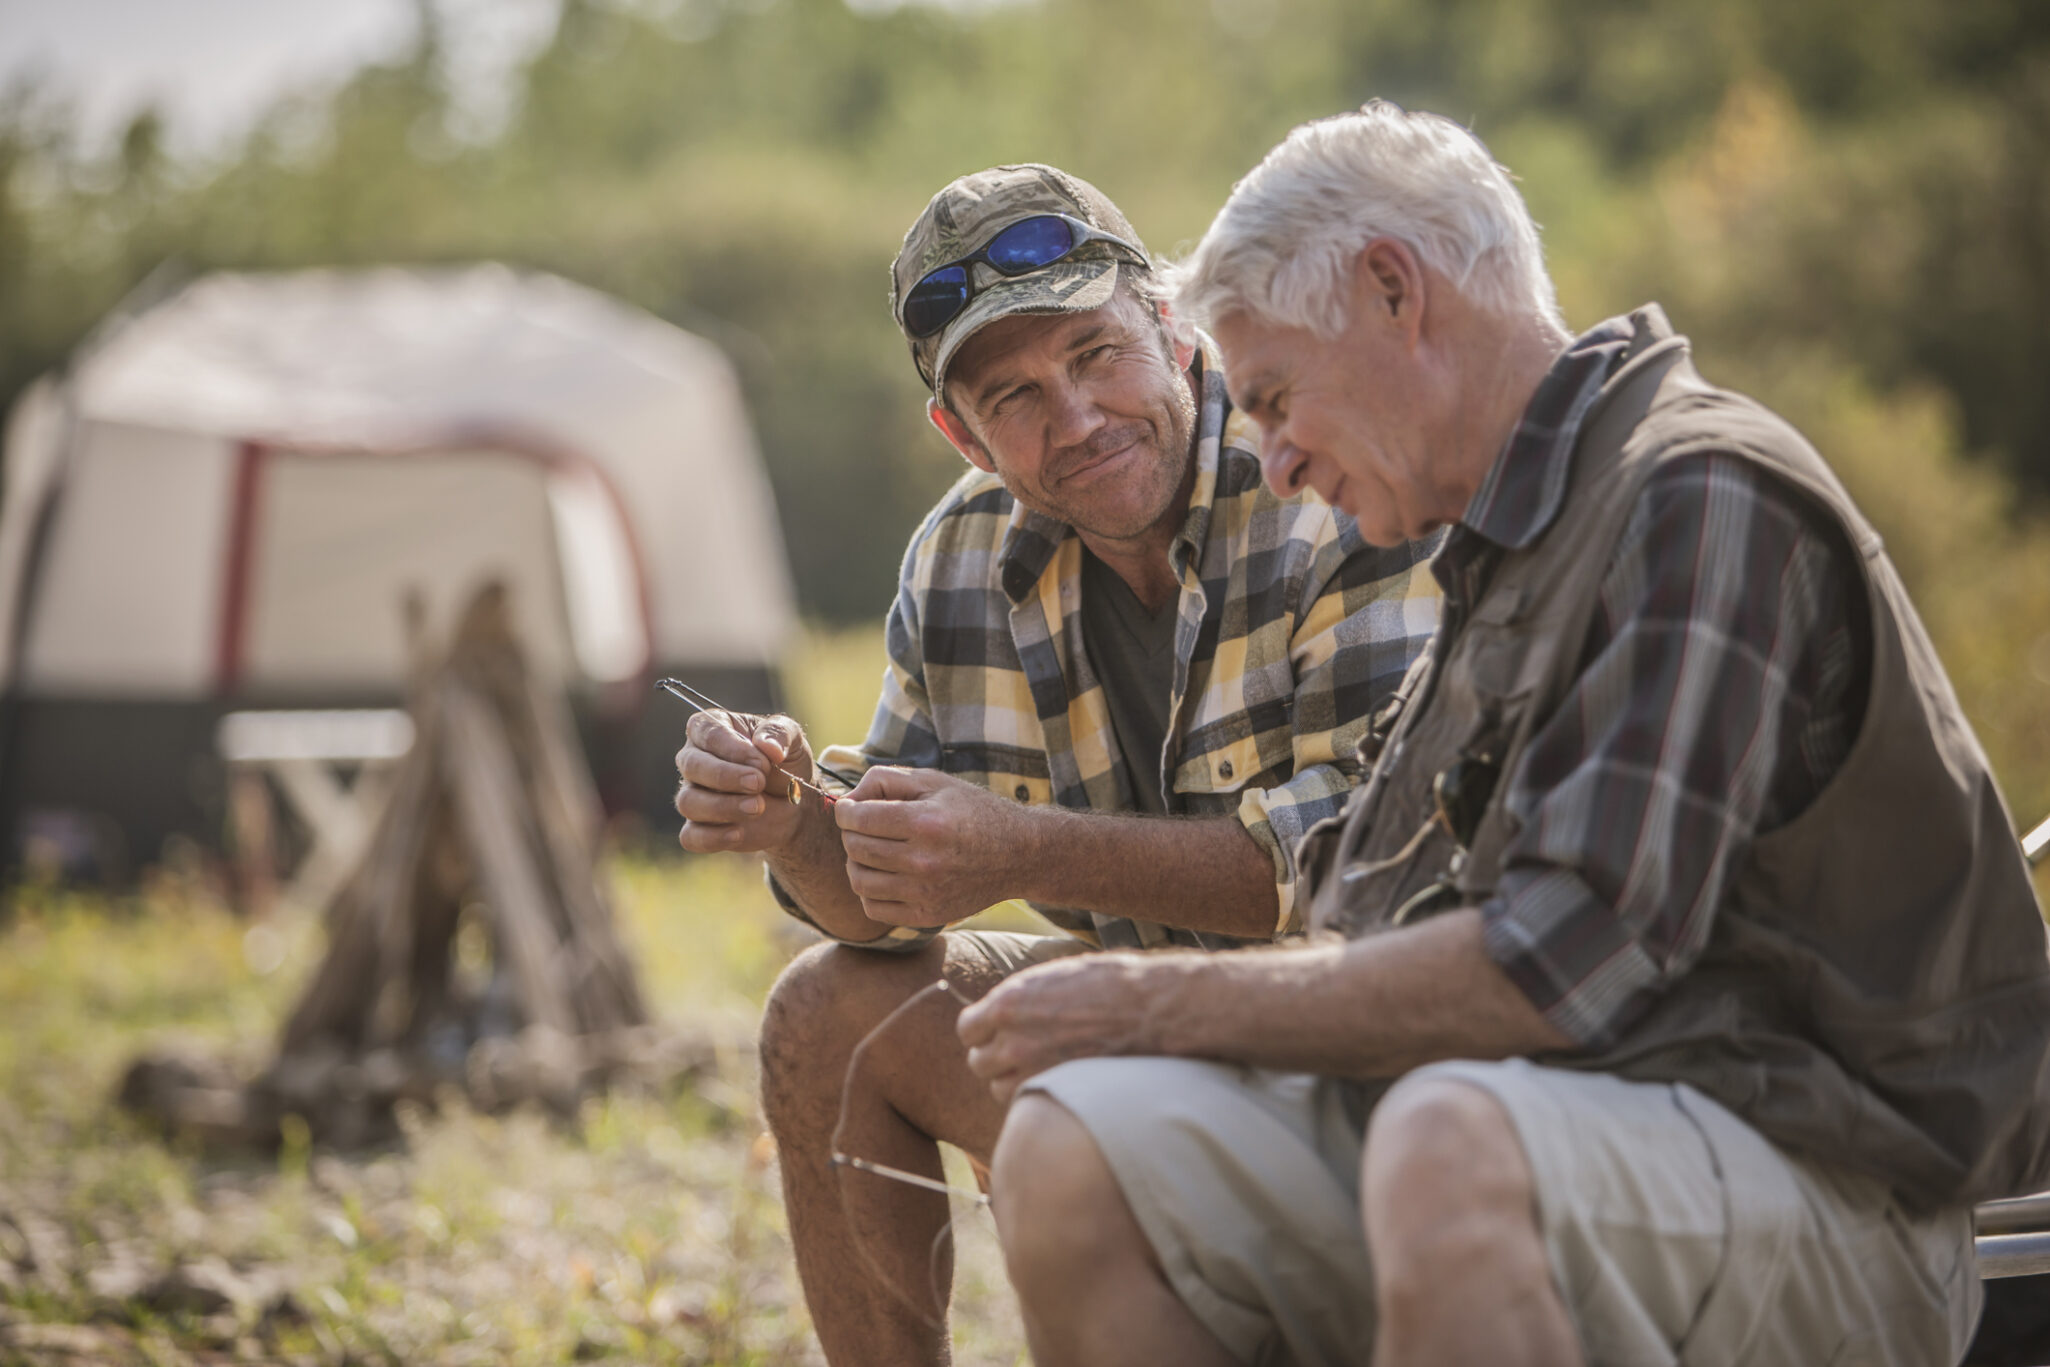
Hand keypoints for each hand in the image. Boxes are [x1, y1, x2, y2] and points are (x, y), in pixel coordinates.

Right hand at [674, 711, 816, 853]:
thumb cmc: (785, 762)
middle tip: (759, 783)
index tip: (763, 762)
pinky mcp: (699, 828)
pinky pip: (691, 836)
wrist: (795, 802)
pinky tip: (739, 833)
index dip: (733, 748)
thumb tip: (767, 747)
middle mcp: (694, 760)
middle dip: (725, 776)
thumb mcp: (792, 738)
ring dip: (724, 807)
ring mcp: (693, 795)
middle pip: (692, 765)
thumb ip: (779, 733)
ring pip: (689, 802)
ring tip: (758, 807)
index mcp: (710, 728)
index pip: (707, 732)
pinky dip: (713, 837)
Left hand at [832, 766, 1032, 925]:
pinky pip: (874, 908)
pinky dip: (869, 891)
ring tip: (871, 851)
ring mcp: (926, 892)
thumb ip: (886, 780)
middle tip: (861, 826)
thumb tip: (847, 801)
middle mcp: (925, 861)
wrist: (1019, 854)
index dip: (845, 811)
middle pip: (856, 849)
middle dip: (850, 833)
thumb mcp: (934, 781)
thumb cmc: (973, 810)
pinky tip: (883, 875)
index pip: (859, 819)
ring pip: (859, 881)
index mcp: (926, 822)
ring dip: (856, 862)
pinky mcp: (928, 915)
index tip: (848, 809)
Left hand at [956, 952, 1184, 1104]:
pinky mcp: (1057, 1091)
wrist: (1152, 1008)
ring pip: (1000, 1089)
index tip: (998, 1031)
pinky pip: (1028, 1102)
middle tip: (1021, 1052)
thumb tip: (1008, 1008)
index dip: (982, 1031)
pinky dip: (1036, 1096)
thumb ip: (1024, 996)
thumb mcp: (1056, 976)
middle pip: (979, 1063)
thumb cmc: (1112, 983)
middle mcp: (1013, 1039)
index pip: (967, 1029)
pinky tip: (1057, 1081)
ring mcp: (1034, 1071)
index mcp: (1009, 1002)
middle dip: (995, 1058)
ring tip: (1041, 1068)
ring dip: (1013, 1081)